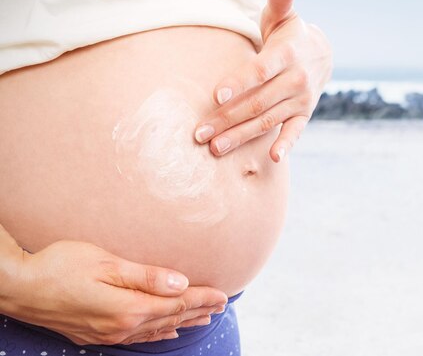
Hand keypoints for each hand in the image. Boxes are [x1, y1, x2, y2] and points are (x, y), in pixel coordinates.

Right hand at [1, 240, 226, 344]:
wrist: (19, 288)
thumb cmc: (61, 266)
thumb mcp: (107, 264)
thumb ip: (147, 276)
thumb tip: (181, 283)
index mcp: (127, 308)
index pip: (175, 304)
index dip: (201, 298)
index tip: (223, 294)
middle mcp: (121, 326)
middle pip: (169, 318)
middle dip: (197, 310)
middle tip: (220, 305)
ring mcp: (108, 334)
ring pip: (155, 329)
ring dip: (181, 322)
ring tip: (203, 318)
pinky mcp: (96, 334)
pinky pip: (137, 336)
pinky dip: (157, 332)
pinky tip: (167, 331)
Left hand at [194, 0, 332, 161]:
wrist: (321, 55)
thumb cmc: (290, 34)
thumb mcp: (284, 15)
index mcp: (286, 54)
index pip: (261, 70)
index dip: (239, 82)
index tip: (217, 95)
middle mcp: (295, 79)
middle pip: (257, 101)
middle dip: (226, 118)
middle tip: (199, 133)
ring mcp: (300, 99)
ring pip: (267, 120)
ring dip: (241, 135)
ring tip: (216, 148)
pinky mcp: (304, 114)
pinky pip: (296, 132)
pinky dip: (287, 144)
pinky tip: (274, 159)